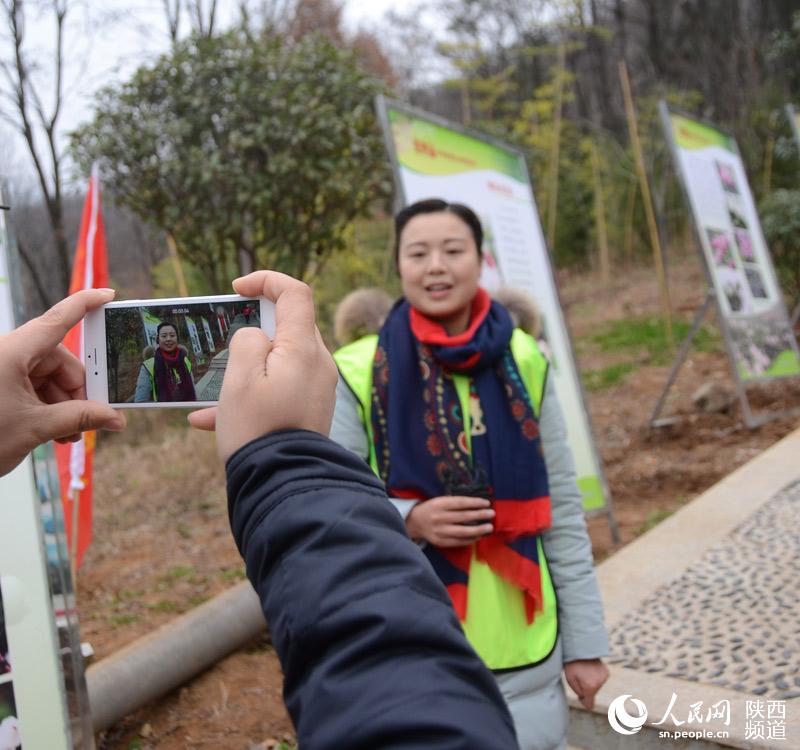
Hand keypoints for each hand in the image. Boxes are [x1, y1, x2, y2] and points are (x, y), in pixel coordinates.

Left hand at [0, 288, 125, 476]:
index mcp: (11, 352)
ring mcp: (0, 368)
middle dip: (76, 390)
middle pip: (58, 360)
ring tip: (68, 433)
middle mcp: (6, 354)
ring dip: (63, 404)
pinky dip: (47, 406)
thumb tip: (115, 418)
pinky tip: (54, 431)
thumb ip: (79, 418)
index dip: (85, 305)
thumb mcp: (35, 428)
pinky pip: (32, 386)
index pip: (57, 320)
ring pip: (47, 377)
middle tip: (90, 417)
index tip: (107, 295)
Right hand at [188, 270, 338, 460]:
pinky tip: (209, 421)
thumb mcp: (240, 378)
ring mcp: (316, 388)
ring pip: (277, 363)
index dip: (266, 281)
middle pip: (287, 328)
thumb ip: (248, 342)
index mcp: (304, 349)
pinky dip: (249, 398)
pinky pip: (278, 391)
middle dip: (250, 332)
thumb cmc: (259, 429)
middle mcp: (318, 364)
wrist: (283, 484)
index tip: (237, 290)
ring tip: (209, 399)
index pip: (295, 293)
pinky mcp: (309, 409)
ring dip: (242, 373)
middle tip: (223, 346)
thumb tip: (256, 338)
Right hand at [405, 495, 494, 546]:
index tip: (487, 503)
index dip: (475, 503)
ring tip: (489, 527)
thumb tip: (478, 505)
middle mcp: (439, 518)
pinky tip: (479, 536)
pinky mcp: (441, 542)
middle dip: (480, 515)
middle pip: (463, 517)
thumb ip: (456, 503)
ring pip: (462, 532)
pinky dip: (470, 539)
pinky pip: (459, 542)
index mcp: (439, 504)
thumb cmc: (432, 509)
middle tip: (492, 514)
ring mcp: (440, 531)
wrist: (415, 522)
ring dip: (478, 530)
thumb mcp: (440, 501)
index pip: (460, 503)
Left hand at [564, 658, 608, 709]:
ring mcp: (604, 677)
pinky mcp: (606, 672)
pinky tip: (590, 669)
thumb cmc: (572, 664)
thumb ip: (579, 693)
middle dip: (586, 688)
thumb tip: (585, 700)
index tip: (580, 697)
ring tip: (584, 671)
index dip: (584, 702)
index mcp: (590, 687)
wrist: (580, 648)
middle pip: (592, 694)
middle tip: (579, 677)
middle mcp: (599, 683)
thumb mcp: (570, 680)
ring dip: (591, 682)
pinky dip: (595, 677)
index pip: (589, 704)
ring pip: (596, 686)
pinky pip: (600, 680)